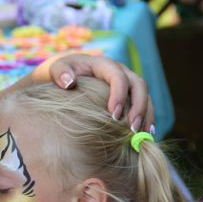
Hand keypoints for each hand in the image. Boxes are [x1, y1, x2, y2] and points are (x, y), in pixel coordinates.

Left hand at [30, 53, 154, 132]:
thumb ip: (59, 73)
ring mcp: (127, 83)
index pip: (118, 77)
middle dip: (139, 107)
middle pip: (139, 85)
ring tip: (143, 136)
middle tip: (132, 128)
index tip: (114, 115)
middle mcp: (121, 71)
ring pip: (145, 96)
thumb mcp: (56, 69)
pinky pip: (144, 105)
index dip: (119, 95)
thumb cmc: (61, 74)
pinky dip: (147, 119)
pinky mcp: (130, 95)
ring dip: (146, 116)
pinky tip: (146, 135)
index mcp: (104, 65)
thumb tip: (69, 83)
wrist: (65, 75)